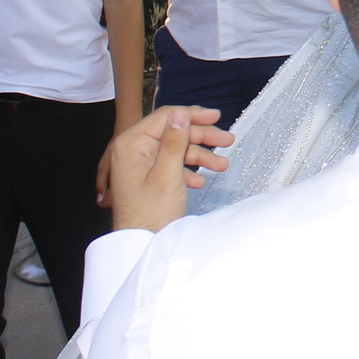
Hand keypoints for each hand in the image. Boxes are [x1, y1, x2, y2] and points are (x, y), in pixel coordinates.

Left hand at [104, 106, 235, 227]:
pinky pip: (169, 165)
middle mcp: (131, 150)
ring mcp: (138, 164)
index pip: (165, 117)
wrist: (142, 245)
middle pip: (172, 133)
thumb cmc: (150, 213)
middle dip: (201, 138)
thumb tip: (180, 113)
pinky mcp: (145, 177)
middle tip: (227, 140)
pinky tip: (199, 180)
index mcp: (131, 144)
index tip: (217, 117)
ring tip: (221, 165)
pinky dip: (186, 170)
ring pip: (174, 150)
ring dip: (199, 156)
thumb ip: (174, 141)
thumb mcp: (168, 173)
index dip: (193, 116)